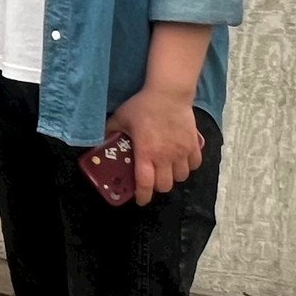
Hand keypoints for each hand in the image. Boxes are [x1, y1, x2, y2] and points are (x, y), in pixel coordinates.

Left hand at [106, 88, 204, 204]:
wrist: (168, 94)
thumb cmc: (142, 106)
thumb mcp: (121, 118)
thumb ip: (110, 131)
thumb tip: (100, 140)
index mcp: (146, 153)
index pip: (146, 184)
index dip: (143, 196)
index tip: (140, 200)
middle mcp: (166, 157)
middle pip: (165, 185)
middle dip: (157, 187)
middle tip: (151, 180)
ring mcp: (182, 152)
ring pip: (181, 178)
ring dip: (173, 177)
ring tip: (166, 169)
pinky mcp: (194, 146)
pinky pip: (194, 165)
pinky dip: (188, 167)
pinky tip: (181, 160)